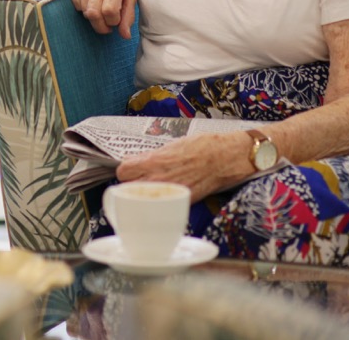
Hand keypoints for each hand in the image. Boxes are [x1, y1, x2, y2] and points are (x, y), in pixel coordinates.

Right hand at [66, 0, 136, 37]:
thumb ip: (128, 15)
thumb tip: (125, 36)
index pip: (109, 10)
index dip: (113, 21)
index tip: (116, 21)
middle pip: (94, 13)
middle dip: (101, 25)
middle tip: (107, 25)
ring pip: (84, 10)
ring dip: (93, 16)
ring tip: (100, 8)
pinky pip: (75, 4)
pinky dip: (83, 8)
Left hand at [115, 133, 245, 201]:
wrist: (226, 158)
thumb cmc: (201, 147)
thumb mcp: (171, 146)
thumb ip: (151, 157)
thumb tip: (136, 162)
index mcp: (153, 162)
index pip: (122, 172)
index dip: (126, 171)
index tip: (131, 169)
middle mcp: (158, 180)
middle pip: (128, 188)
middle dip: (132, 184)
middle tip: (140, 179)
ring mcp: (169, 193)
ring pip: (143, 198)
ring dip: (145, 194)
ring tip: (154, 187)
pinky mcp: (181, 202)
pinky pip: (163, 203)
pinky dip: (162, 200)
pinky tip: (169, 193)